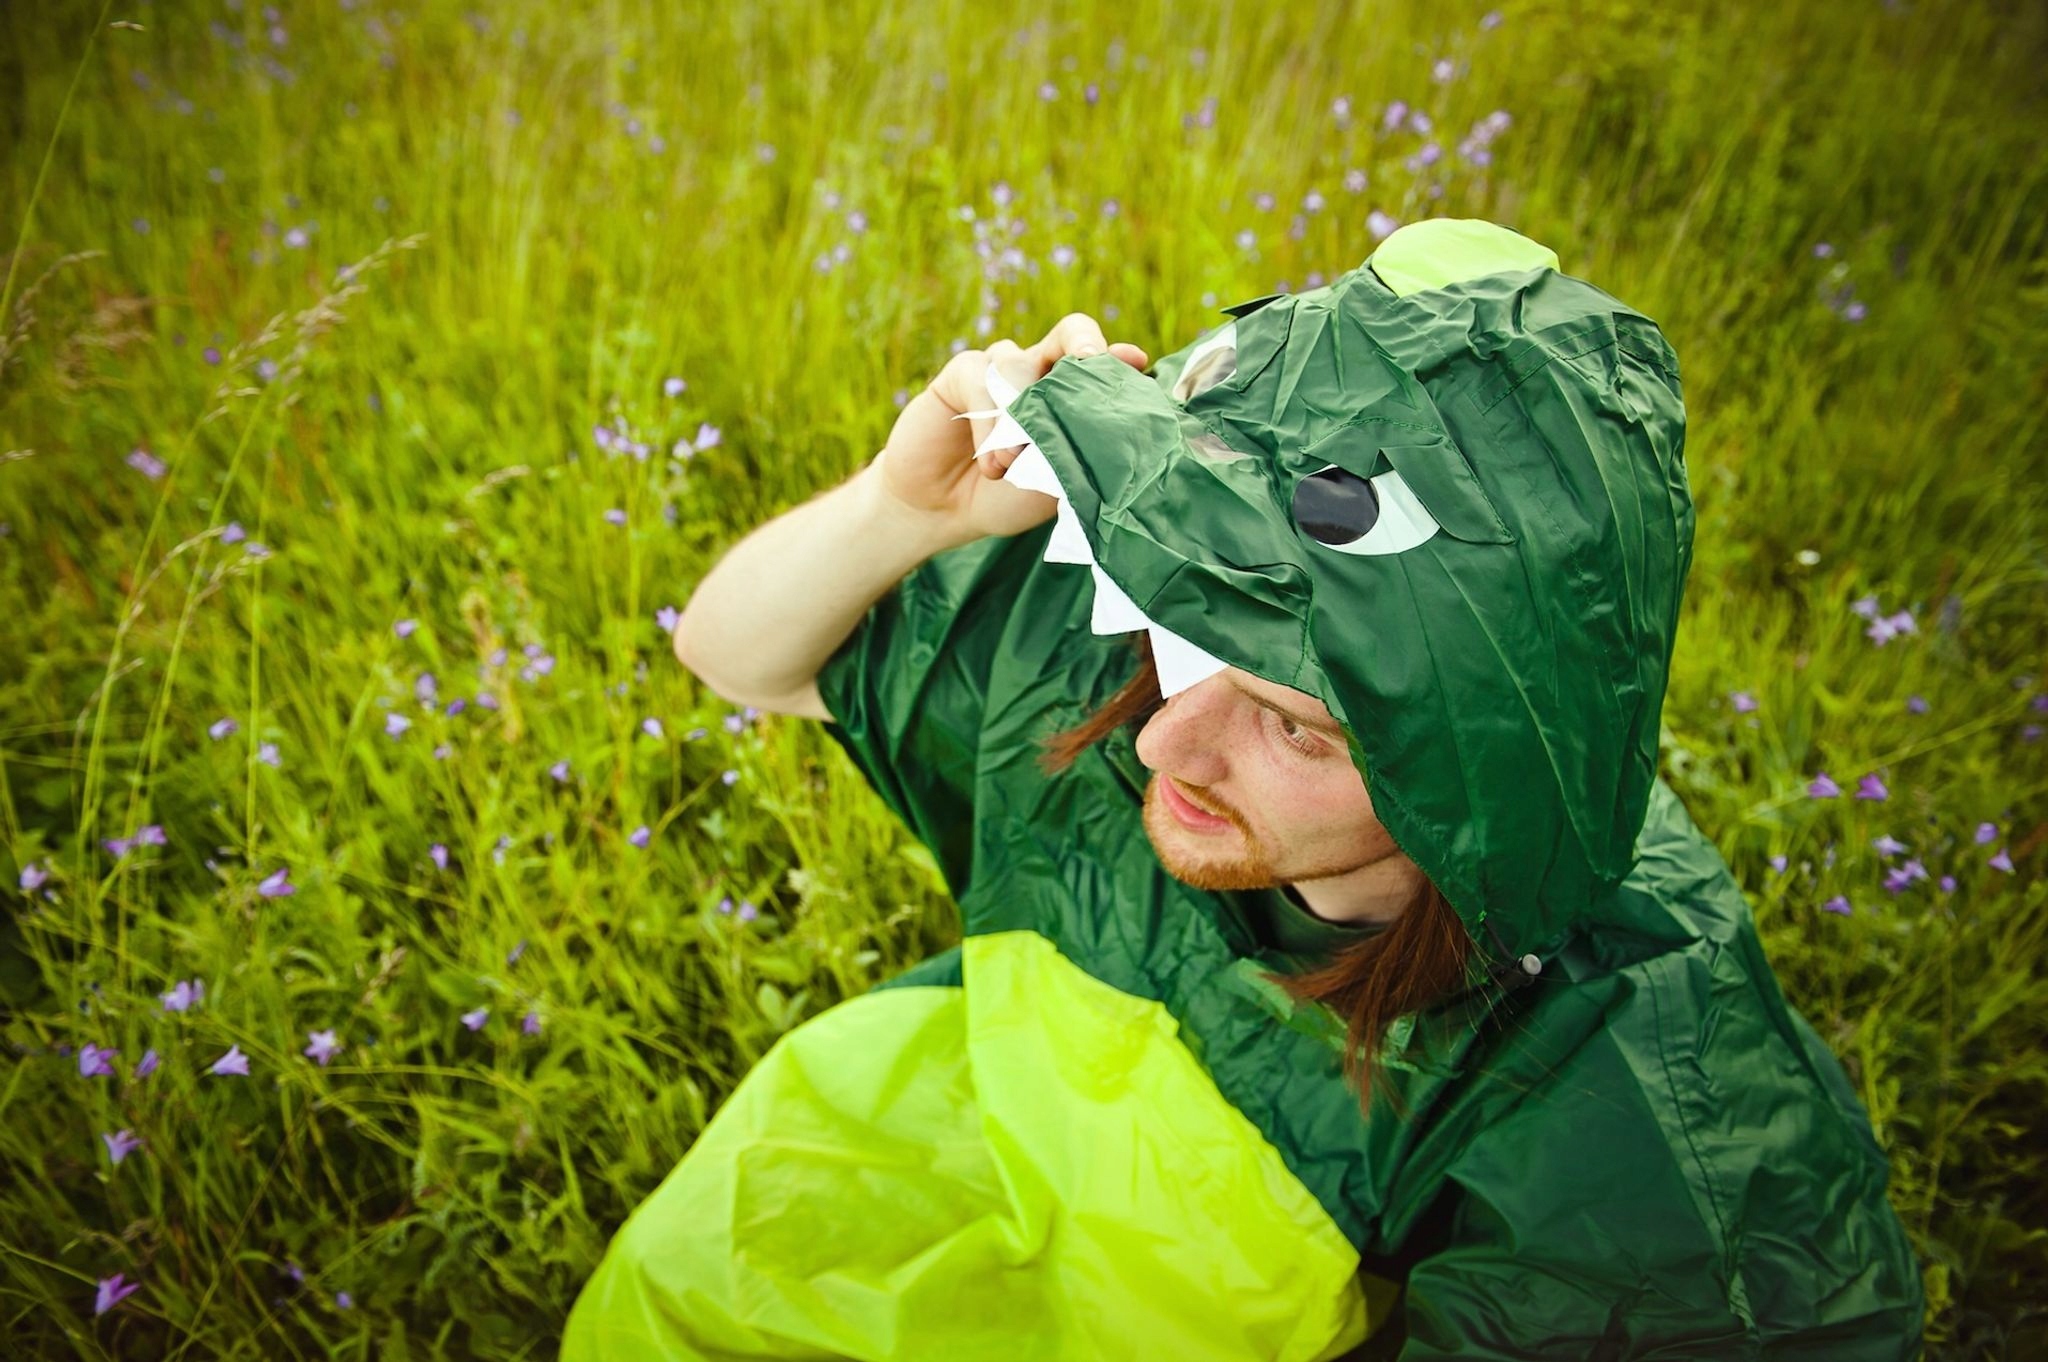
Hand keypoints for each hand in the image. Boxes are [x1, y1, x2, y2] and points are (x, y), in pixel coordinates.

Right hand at [876, 313, 1150, 541]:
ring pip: (1022, 362)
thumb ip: (1082, 449)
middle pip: (1071, 332)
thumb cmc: (1007, 498)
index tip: (1135, 362)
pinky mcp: (963, 373)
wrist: (943, 511)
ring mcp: (1001, 369)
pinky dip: (988, 424)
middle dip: (1083, 342)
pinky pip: (981, 379)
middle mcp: (1040, 373)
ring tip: (1010, 464)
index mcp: (1071, 396)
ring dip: (1019, 416)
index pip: (1102, 364)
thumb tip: (1114, 429)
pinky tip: (990, 464)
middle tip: (1087, 361)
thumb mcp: (1055, 480)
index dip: (1118, 359)